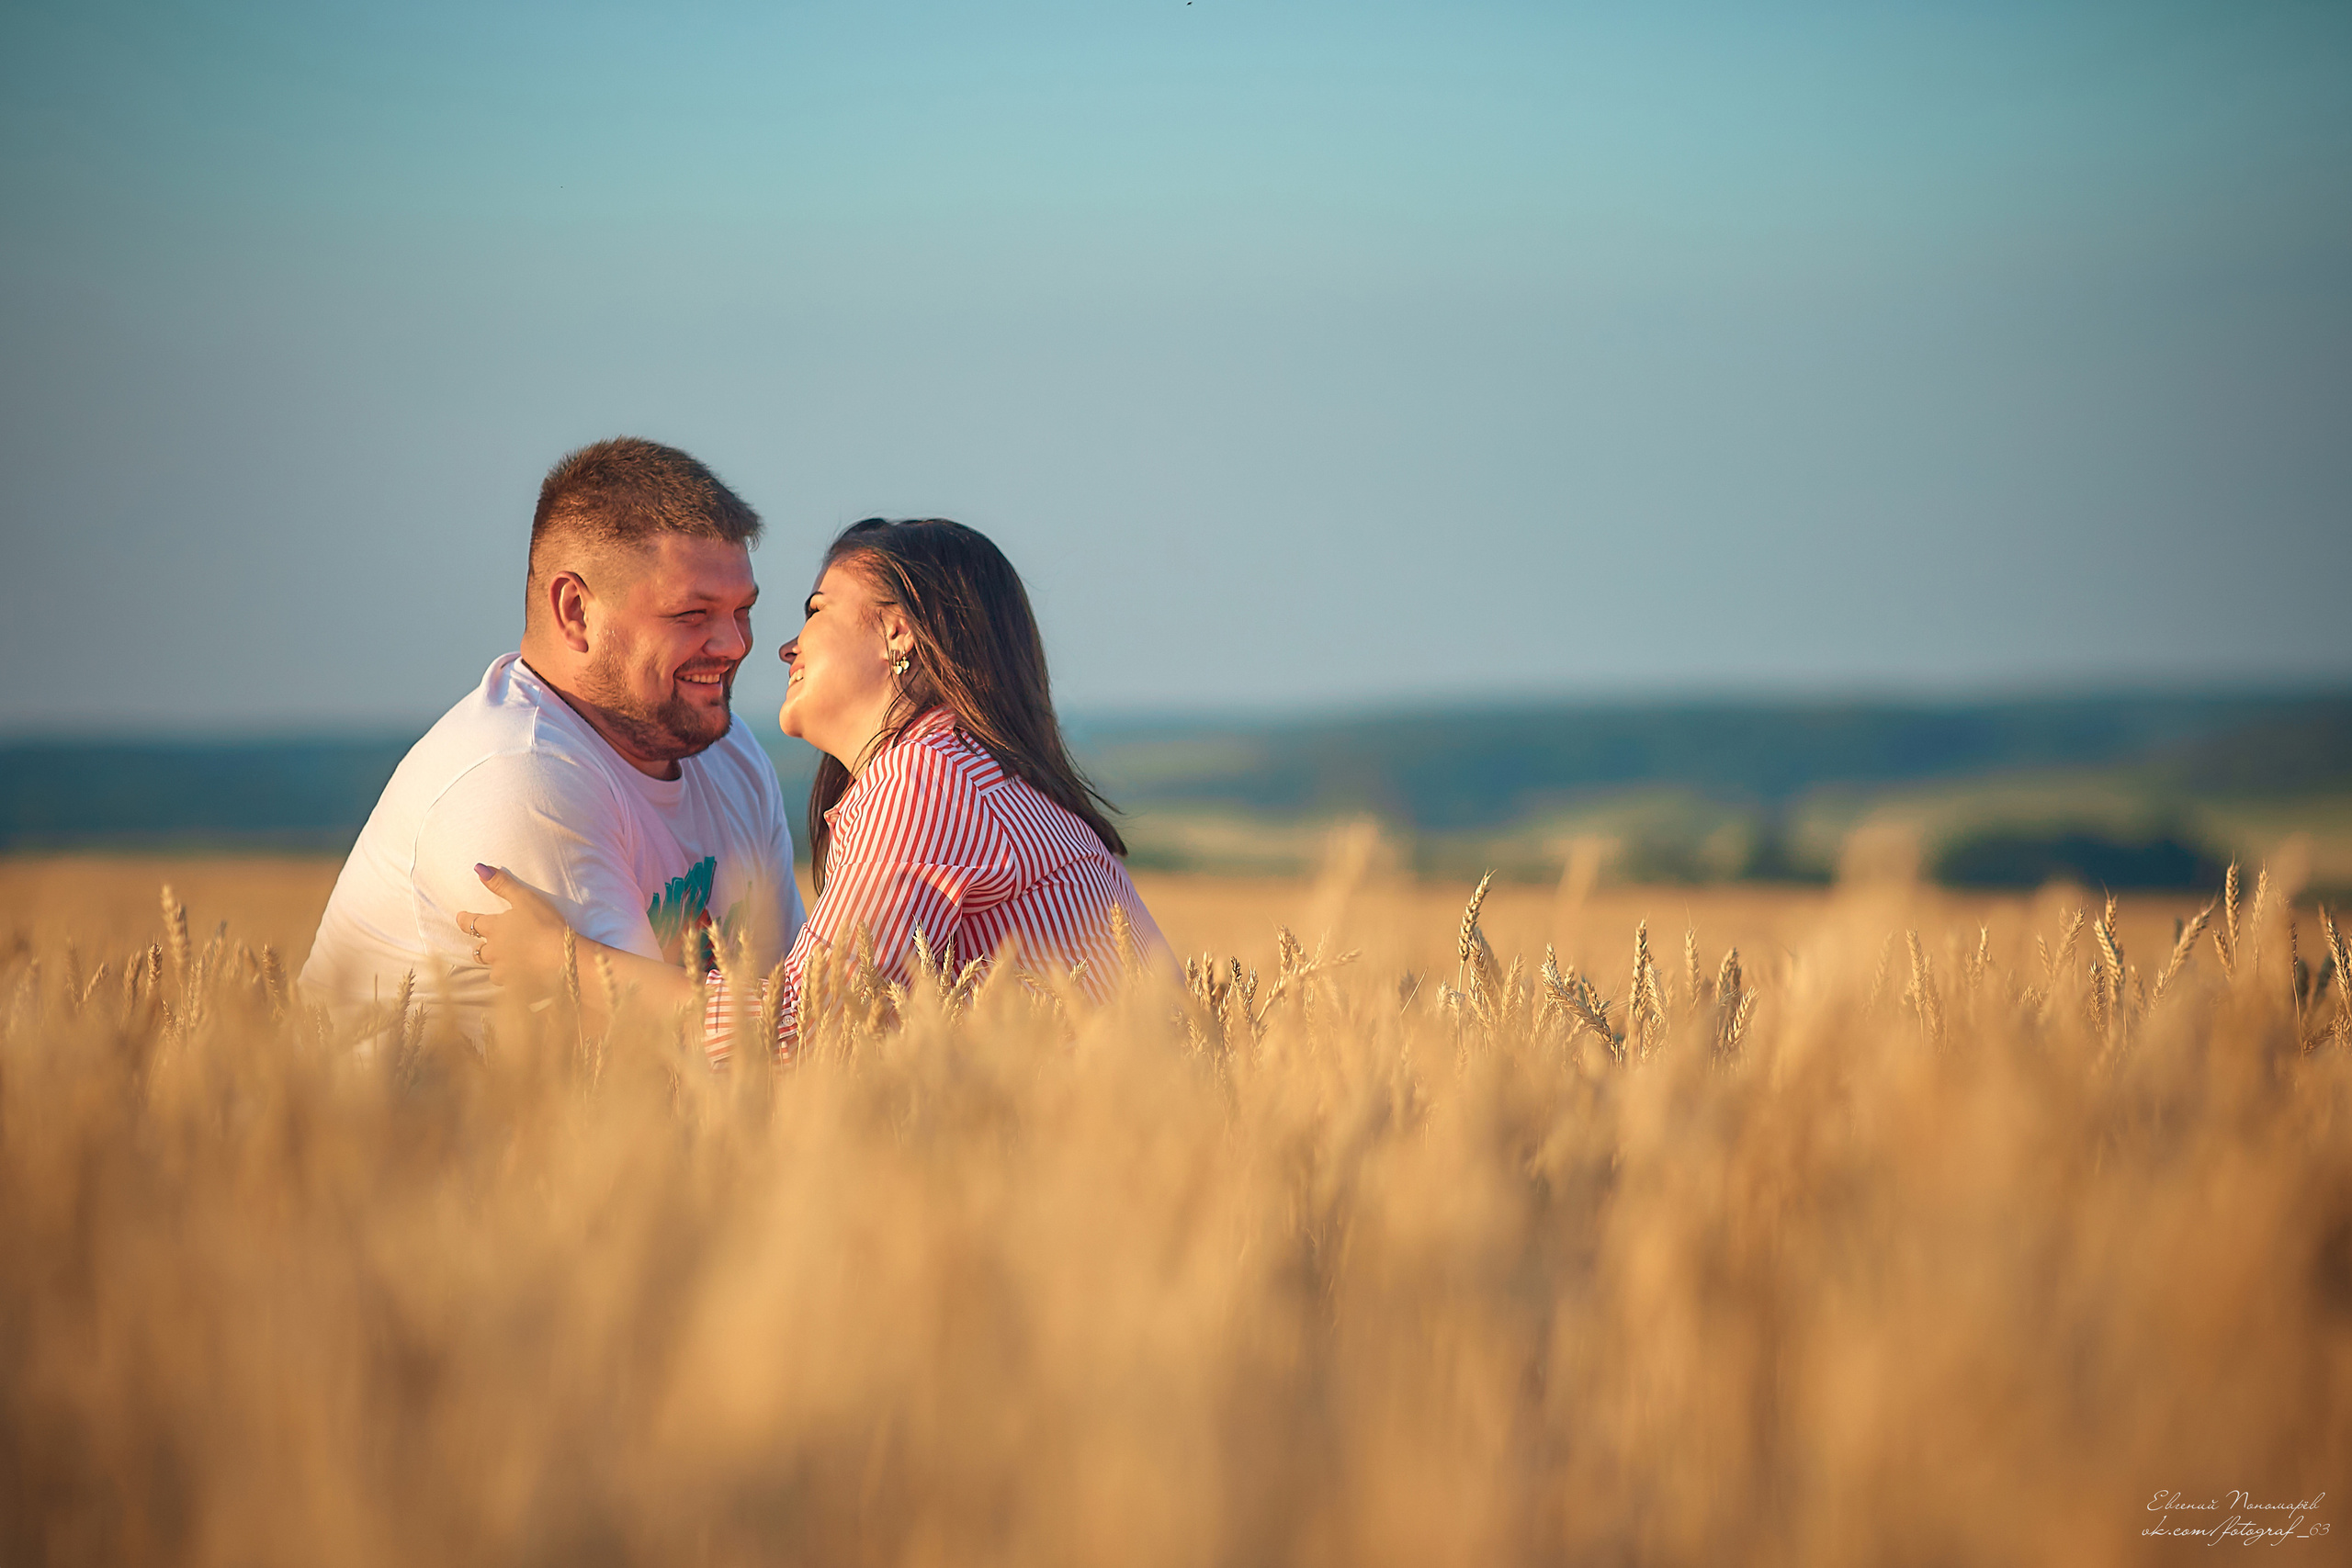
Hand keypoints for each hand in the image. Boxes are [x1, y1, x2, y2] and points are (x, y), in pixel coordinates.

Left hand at [456, 863, 570, 991]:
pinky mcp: (515, 985)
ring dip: (497, 965)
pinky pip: (507, 984)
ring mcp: (503, 970)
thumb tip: (478, 868)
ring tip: (507, 963)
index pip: (470, 923)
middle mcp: (493, 950)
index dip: (464, 919)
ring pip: (492, 969)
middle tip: (484, 944)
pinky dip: (512, 980)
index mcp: (494, 928)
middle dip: (480, 947)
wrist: (561, 957)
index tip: (460, 917)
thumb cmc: (544, 924)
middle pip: (479, 950)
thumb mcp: (524, 898)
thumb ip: (502, 884)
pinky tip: (522, 978)